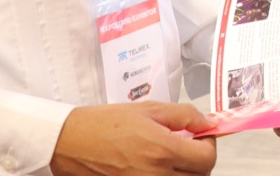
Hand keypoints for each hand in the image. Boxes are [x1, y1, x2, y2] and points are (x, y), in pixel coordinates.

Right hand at [50, 102, 217, 174]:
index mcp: (161, 150)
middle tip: (189, 146)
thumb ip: (183, 116)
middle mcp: (155, 175)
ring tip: (170, 156)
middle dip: (199, 160)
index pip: (207, 159)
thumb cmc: (102, 124)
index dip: (210, 145)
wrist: (68, 142)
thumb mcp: (147, 110)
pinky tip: (156, 165)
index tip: (203, 137)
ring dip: (183, 171)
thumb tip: (206, 123)